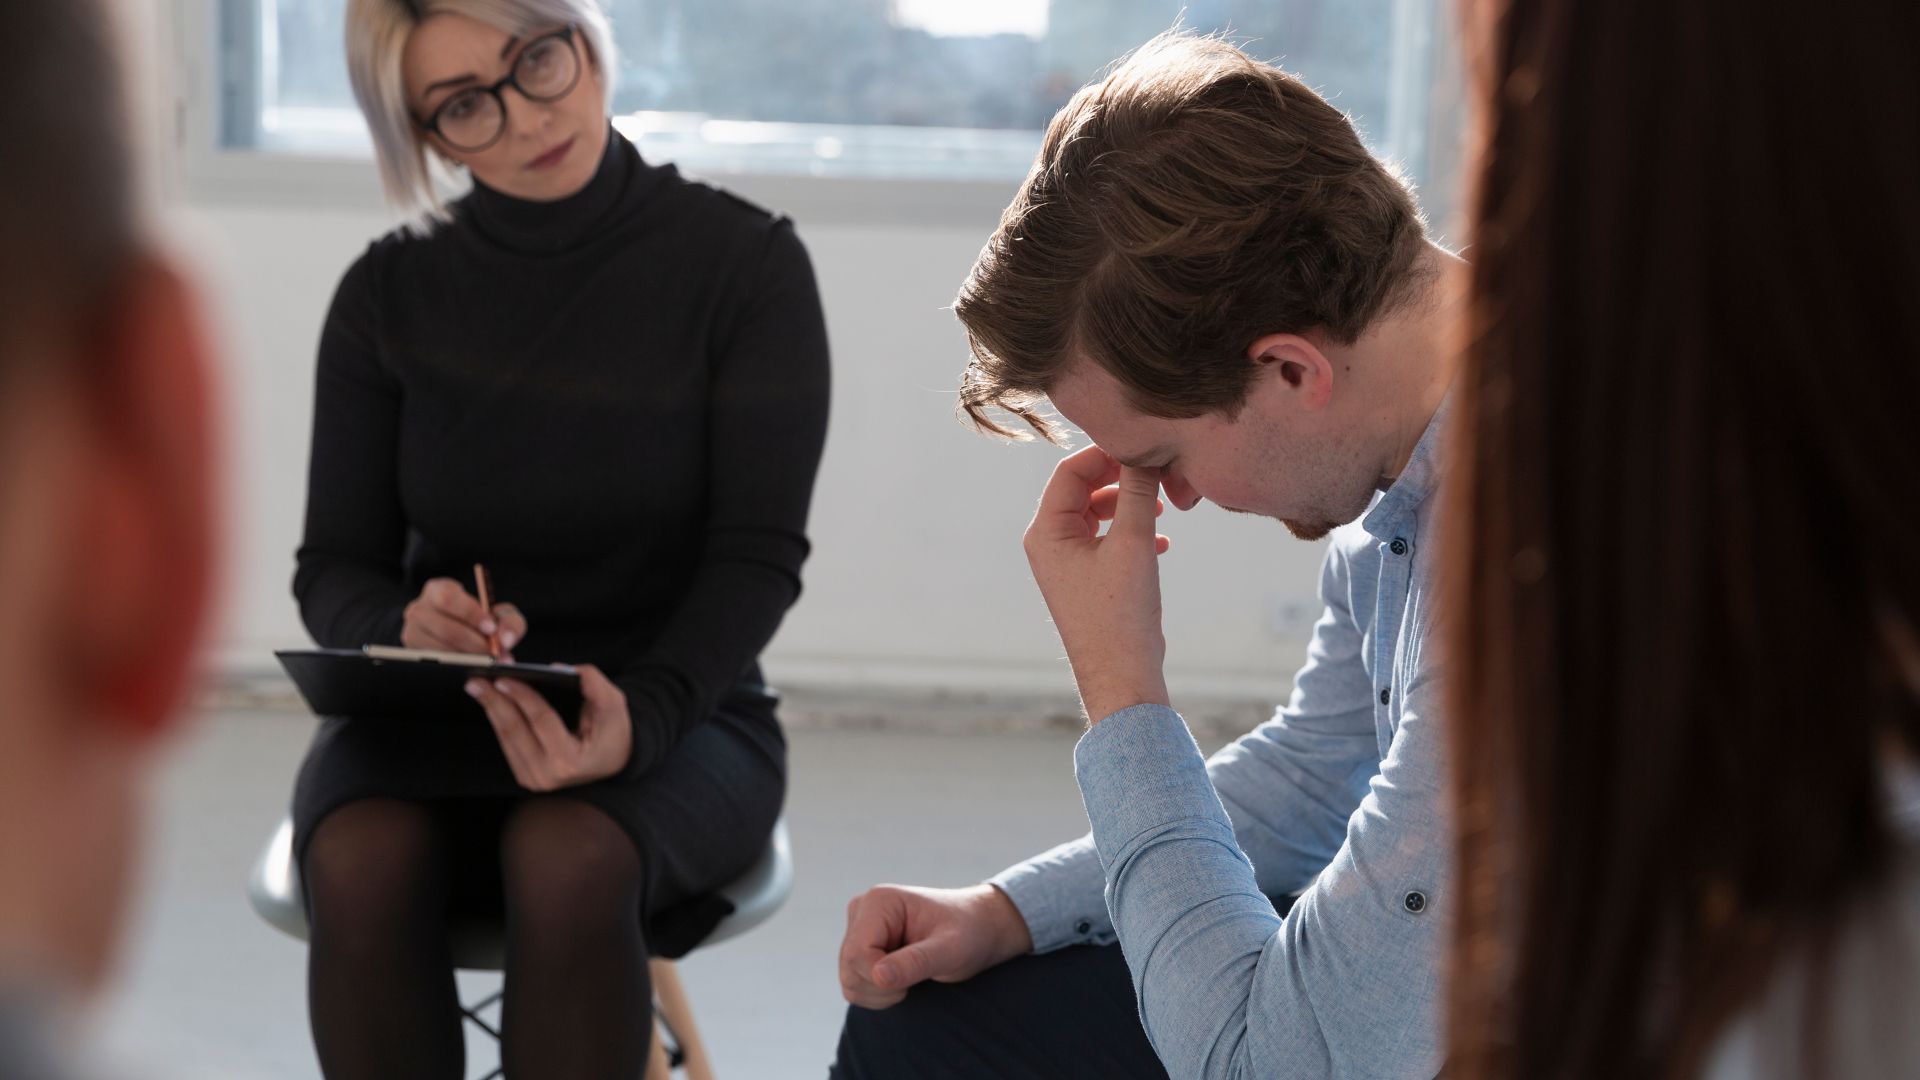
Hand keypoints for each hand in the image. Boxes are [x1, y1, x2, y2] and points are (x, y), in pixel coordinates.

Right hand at [402, 577, 527, 656]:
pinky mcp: (413, 654)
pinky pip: (435, 665)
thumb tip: (506, 640)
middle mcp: (418, 610)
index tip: (491, 628)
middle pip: (444, 628)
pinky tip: (473, 668)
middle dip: (473, 643)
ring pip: (438, 650)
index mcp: (437, 590)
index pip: (448, 598)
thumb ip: (509, 622)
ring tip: (487, 663)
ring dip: (467, 658)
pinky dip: (457, 668)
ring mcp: (412, 633)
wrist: (466, 637)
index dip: (470, 614)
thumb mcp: (499, 615)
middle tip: (494, 653)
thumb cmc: (482, 621)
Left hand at [465, 664, 632, 789]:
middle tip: (476, 679)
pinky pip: (507, 743)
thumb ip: (591, 681)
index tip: (502, 677)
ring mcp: (533, 779)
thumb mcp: (613, 702)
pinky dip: (499, 719)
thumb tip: (554, 668)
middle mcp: (547, 775)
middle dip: (494, 701)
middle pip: (514, 731)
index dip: (521, 696)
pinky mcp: (525, 776)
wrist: (615, 760)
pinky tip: (492, 701)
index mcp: (569, 760)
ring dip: (492, 709)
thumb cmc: (614, 729)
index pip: (541, 721)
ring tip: (479, 686)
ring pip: (505, 737)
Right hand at [839, 883, 1033, 1008]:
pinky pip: (853, 985)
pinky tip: (903, 981)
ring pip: (848, 980)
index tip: (915, 978)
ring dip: (880, 993)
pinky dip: (877, 995)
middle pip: (849, 968)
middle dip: (882, 987)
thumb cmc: (970, 933)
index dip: (882, 977)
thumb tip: (879, 976)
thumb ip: (916, 962)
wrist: (978, 929)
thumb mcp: (951, 949)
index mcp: (879, 902)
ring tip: (913, 978)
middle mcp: (861, 911)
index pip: (858, 953)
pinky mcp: (860, 948)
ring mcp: (858, 930)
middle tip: (918, 978)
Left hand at [1023, 445, 1171, 723]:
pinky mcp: (1085, 579)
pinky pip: (1105, 539)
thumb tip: (1145, 453)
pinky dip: (1130, 532)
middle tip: (1157, 475)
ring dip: (1129, 506)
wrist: (1121, 675)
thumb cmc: (1121, 614)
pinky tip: (1160, 542)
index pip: (1070, 471)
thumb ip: (1138, 492)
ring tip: (1162, 509)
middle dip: (1120, 479)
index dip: (1106, 454)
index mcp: (1047, 532)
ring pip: (1096, 513)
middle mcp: (1048, 544)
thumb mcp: (1134, 543)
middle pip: (1082, 489)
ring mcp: (1065, 563)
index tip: (1142, 449)